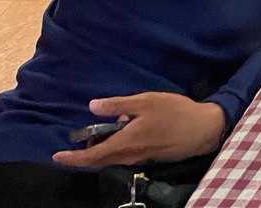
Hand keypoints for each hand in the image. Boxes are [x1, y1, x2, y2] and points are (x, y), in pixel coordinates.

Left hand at [52, 93, 225, 168]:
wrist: (203, 130)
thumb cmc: (174, 113)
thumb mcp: (146, 101)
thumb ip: (118, 105)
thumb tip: (92, 106)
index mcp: (124, 142)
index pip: (91, 156)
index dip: (72, 158)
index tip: (57, 156)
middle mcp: (129, 155)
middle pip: (100, 159)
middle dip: (87, 152)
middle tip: (83, 135)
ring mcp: (140, 158)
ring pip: (113, 157)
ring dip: (103, 148)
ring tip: (106, 129)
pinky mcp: (150, 157)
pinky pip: (125, 155)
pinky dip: (117, 147)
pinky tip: (127, 130)